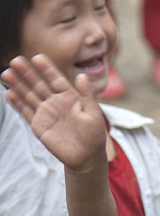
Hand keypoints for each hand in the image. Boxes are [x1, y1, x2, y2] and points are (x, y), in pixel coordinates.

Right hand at [1, 54, 105, 171]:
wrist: (87, 157)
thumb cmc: (94, 135)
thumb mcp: (93, 114)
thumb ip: (87, 95)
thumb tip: (82, 75)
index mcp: (69, 96)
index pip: (55, 79)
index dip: (47, 69)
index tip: (37, 58)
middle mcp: (55, 102)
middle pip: (38, 85)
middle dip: (27, 73)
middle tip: (15, 61)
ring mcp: (46, 113)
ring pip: (29, 96)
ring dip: (18, 85)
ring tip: (6, 73)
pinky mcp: (39, 126)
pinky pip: (26, 112)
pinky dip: (17, 104)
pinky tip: (9, 94)